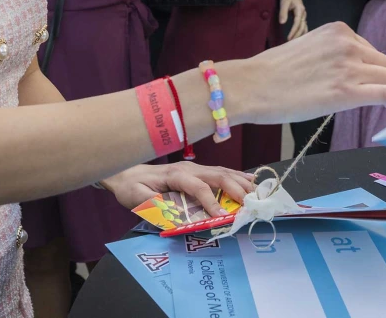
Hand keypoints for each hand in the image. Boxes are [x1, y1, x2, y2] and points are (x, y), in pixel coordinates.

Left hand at [101, 162, 255, 215]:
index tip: (223, 217)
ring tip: (257, 192)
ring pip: (222, 171)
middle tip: (251, 203)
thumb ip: (151, 204)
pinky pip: (221, 172)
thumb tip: (170, 212)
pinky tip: (251, 180)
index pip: (198, 187)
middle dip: (236, 188)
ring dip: (240, 181)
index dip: (212, 202)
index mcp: (174, 175)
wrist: (127, 172)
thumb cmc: (132, 187)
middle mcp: (188, 168)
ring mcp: (195, 167)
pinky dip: (237, 176)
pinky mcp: (197, 171)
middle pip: (217, 175)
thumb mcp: (135, 198)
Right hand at [232, 22, 385, 123]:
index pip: (369, 49)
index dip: (369, 67)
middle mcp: (348, 45)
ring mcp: (350, 68)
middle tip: (372, 92)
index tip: (367, 78)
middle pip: (384, 62)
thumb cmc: (272, 70)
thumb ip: (332, 51)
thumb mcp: (308, 46)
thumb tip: (349, 67)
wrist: (253, 85)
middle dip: (381, 77)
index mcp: (338, 31)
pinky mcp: (349, 93)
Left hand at [278, 0, 307, 40]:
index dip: (293, 32)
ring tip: (296, 42)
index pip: (297, 24)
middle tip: (291, 43)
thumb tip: (282, 23)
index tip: (289, 39)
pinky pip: (303, 25)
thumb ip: (283, 12)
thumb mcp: (284, 2)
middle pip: (302, 27)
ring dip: (300, 34)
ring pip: (304, 27)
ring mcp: (303, 14)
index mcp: (300, 10)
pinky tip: (299, 37)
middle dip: (297, 35)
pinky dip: (301, 31)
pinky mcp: (301, 15)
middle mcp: (304, 13)